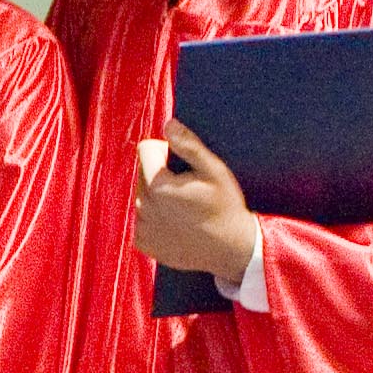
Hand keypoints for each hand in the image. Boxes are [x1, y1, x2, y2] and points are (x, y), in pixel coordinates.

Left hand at [133, 117, 258, 282]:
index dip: (165, 150)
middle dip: (160, 173)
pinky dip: (155, 217)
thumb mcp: (214, 171)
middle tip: (188, 188)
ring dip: (157, 195)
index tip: (183, 164)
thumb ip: (189, 145)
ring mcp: (141, 226)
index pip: (146, 149)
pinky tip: (177, 223)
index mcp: (157, 184)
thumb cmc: (226, 206)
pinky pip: (142, 218)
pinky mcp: (142, 242)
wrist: (231, 249)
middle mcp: (143, 205)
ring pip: (142, 196)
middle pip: (142, 173)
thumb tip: (167, 124)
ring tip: (184, 207)